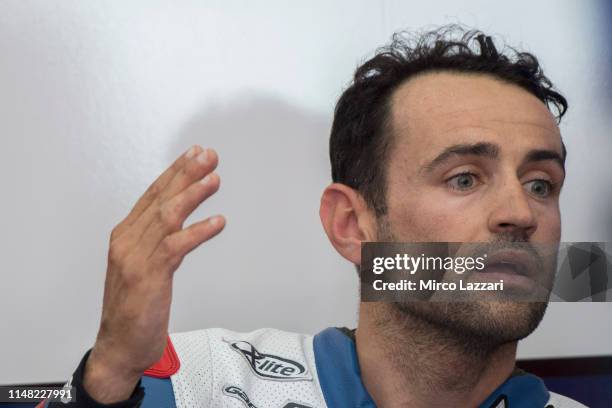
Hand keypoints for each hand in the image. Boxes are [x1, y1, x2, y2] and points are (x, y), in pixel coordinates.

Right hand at [83, 145, 224, 402]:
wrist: (119, 346)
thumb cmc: (134, 307)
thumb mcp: (143, 266)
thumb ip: (156, 240)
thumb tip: (180, 220)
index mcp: (126, 236)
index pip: (152, 195)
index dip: (174, 173)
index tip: (193, 154)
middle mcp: (128, 242)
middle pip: (160, 199)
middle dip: (186, 174)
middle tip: (208, 155)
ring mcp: (136, 258)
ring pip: (167, 217)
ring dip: (193, 195)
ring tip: (214, 179)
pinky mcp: (148, 277)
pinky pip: (175, 247)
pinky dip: (198, 232)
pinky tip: (218, 222)